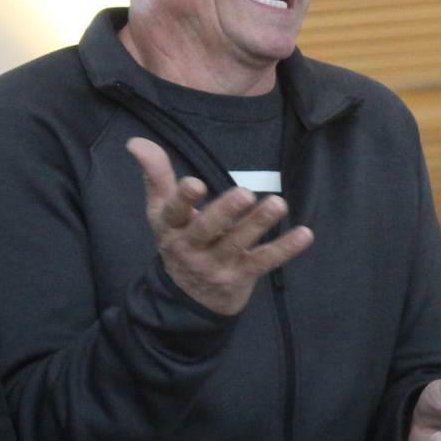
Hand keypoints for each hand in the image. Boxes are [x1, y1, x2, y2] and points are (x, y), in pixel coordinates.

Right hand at [128, 139, 312, 315]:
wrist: (188, 299)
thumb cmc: (179, 241)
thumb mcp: (161, 212)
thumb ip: (155, 176)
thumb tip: (136, 142)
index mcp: (169, 228)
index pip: (172, 212)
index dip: (182, 199)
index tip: (194, 183)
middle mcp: (190, 248)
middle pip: (206, 229)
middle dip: (224, 212)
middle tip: (244, 193)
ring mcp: (215, 265)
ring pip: (237, 244)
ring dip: (258, 224)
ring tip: (278, 204)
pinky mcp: (239, 277)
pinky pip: (263, 262)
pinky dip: (285, 249)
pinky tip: (305, 234)